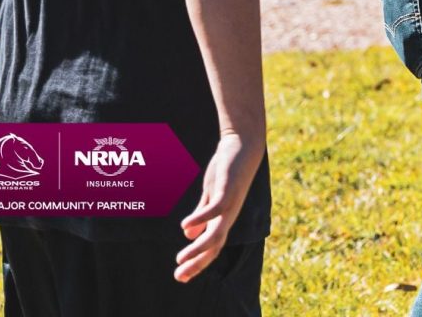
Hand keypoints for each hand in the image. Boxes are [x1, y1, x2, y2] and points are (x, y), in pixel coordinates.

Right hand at [175, 132, 261, 282]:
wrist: (243, 145)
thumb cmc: (227, 170)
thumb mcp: (211, 195)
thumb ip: (202, 215)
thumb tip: (189, 234)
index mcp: (223, 218)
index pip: (212, 247)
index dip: (197, 262)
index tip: (181, 276)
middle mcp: (228, 215)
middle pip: (214, 247)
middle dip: (197, 263)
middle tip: (178, 276)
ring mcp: (229, 203)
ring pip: (216, 234)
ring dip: (198, 249)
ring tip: (180, 258)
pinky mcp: (227, 189)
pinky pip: (215, 208)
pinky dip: (201, 218)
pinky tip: (185, 224)